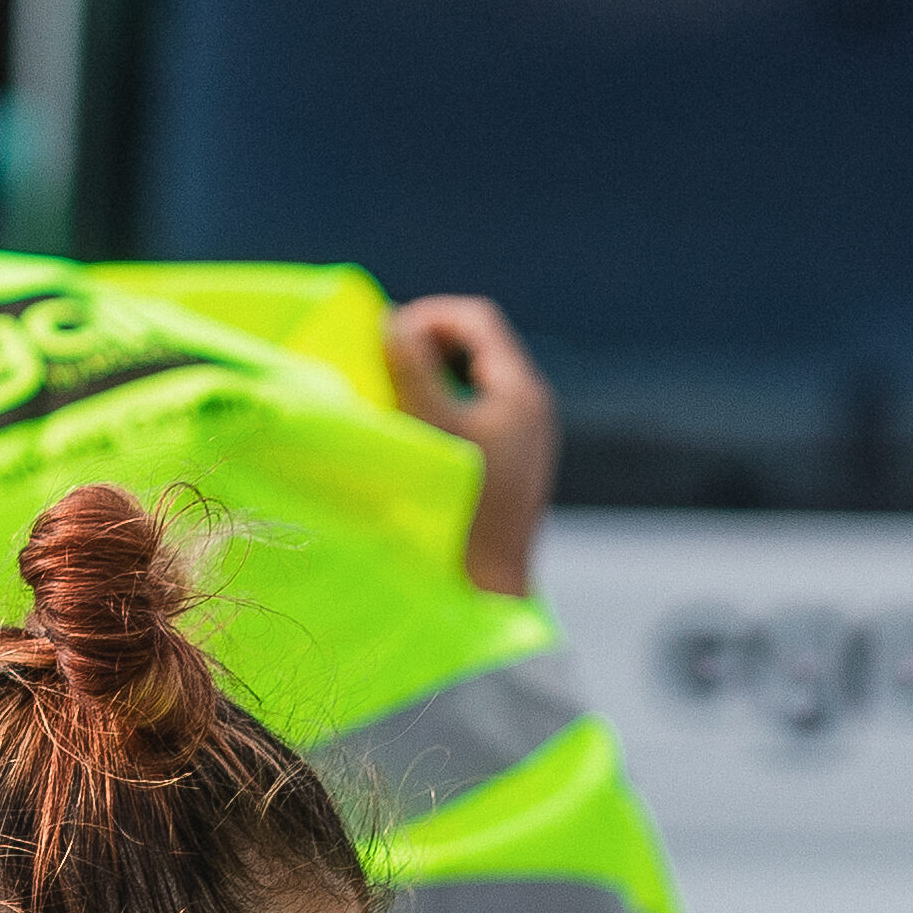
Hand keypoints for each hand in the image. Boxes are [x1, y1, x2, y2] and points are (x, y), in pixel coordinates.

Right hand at [384, 292, 557, 597]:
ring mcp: (524, 440)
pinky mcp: (510, 467)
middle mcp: (531, 409)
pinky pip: (475, 416)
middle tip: (381, 363)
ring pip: (474, 383)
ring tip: (390, 397)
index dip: (428, 315)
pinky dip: (441, 409)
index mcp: (522, 392)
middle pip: (478, 346)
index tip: (384, 336)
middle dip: (427, 346)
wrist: (484, 597)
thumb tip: (388, 321)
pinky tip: (410, 435)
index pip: (476, 319)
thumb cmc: (459, 512)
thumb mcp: (429, 429)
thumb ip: (410, 369)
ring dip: (431, 379)